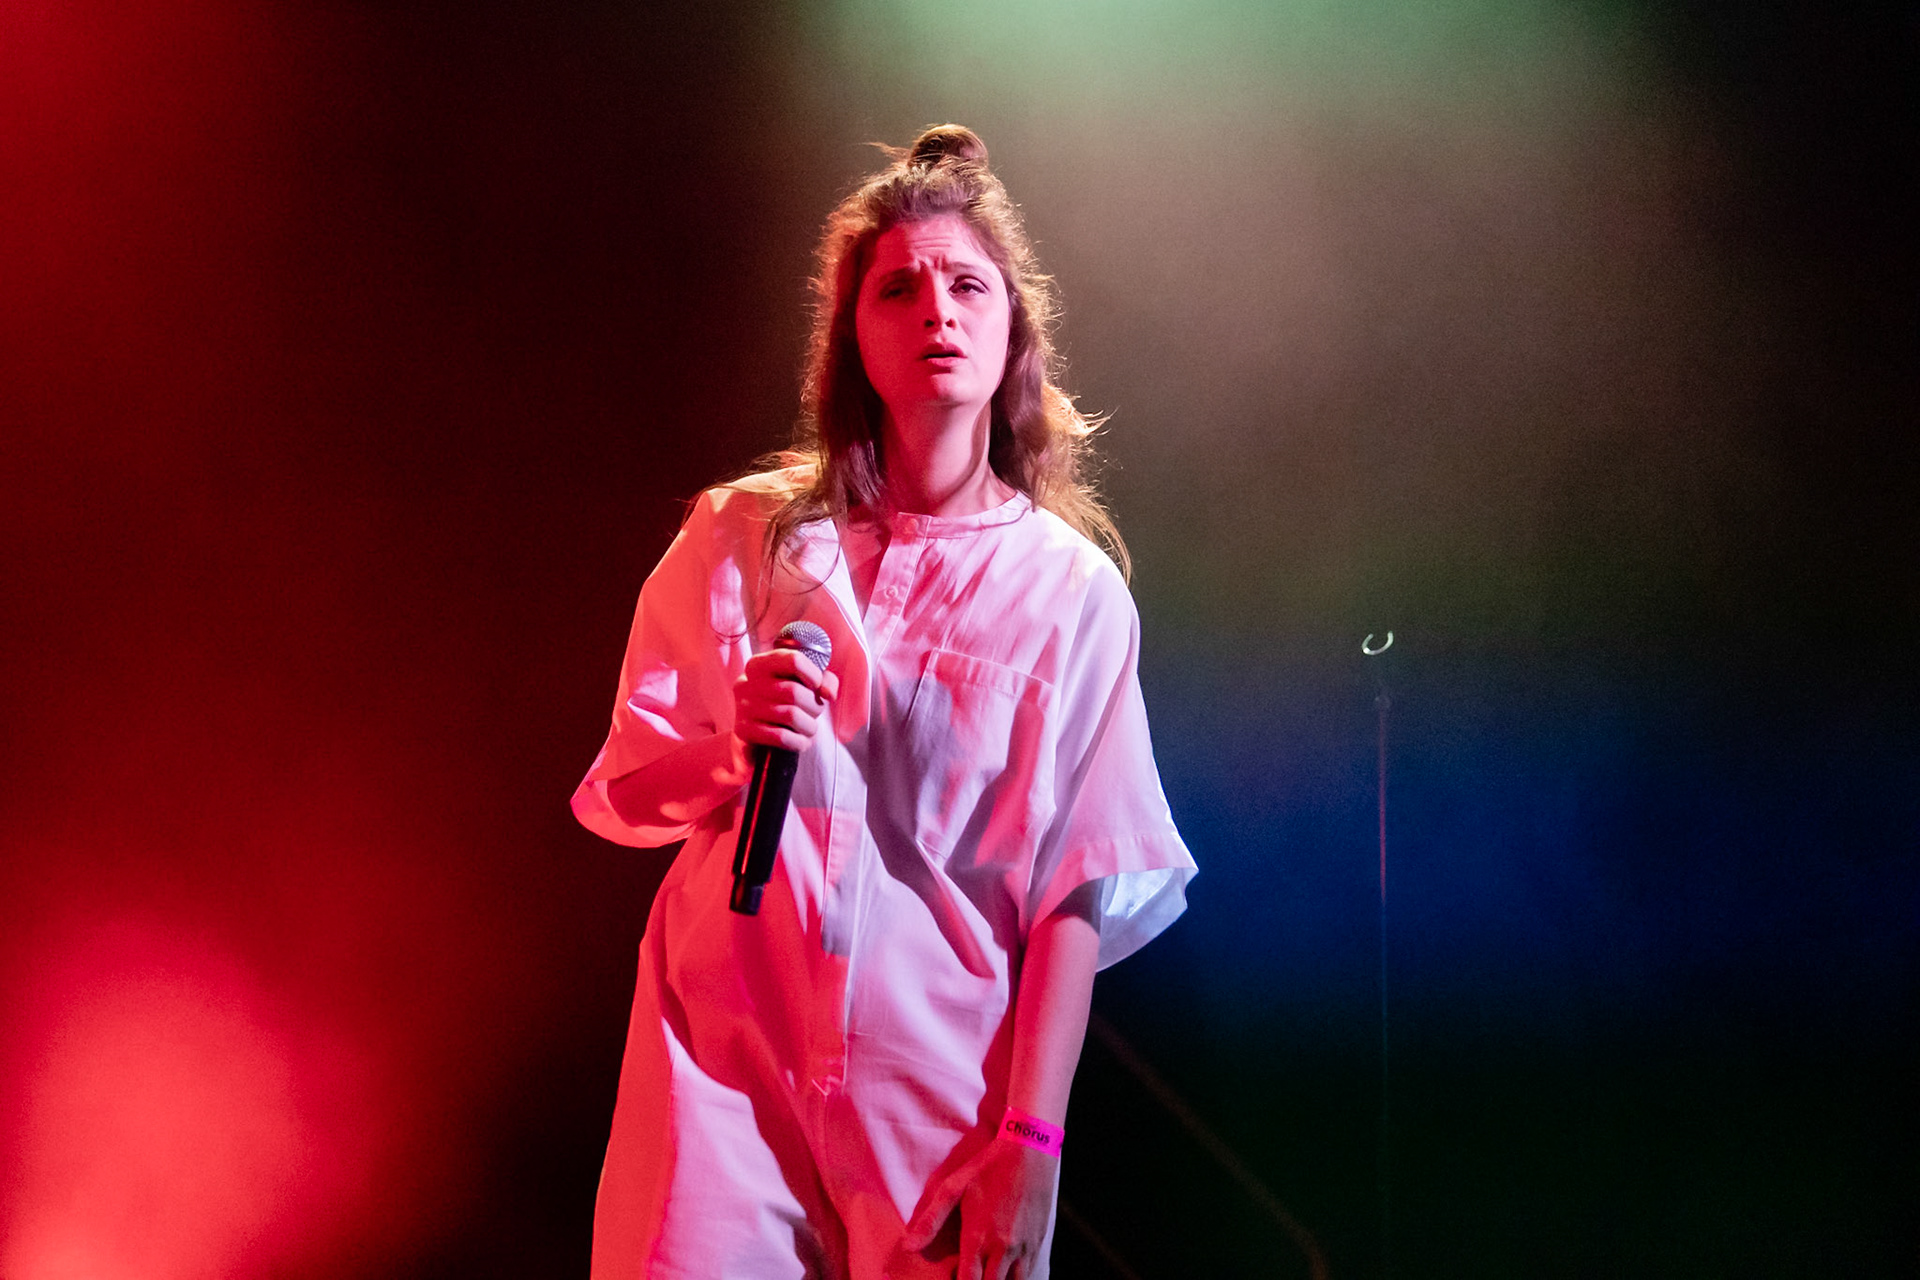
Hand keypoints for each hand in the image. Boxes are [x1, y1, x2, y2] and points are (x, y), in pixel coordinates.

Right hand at [732, 646, 838, 756]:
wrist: (761, 729)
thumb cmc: (786, 700)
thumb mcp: (805, 682)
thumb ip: (824, 680)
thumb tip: (829, 694)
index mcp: (760, 663)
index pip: (794, 660)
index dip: (813, 675)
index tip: (817, 685)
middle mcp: (746, 682)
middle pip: (793, 691)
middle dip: (814, 706)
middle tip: (815, 712)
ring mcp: (743, 707)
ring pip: (790, 715)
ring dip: (809, 725)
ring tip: (809, 727)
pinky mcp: (744, 730)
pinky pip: (780, 736)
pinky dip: (798, 741)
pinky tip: (801, 740)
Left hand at [901, 1137, 1058, 1279]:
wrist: (1030, 1149)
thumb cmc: (987, 1166)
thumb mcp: (954, 1188)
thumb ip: (930, 1220)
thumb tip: (907, 1247)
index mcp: (978, 1237)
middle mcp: (1003, 1247)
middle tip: (971, 1277)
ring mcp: (1024, 1245)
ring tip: (988, 1275)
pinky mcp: (1039, 1240)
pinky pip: (1029, 1272)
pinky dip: (1018, 1278)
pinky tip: (1007, 1274)